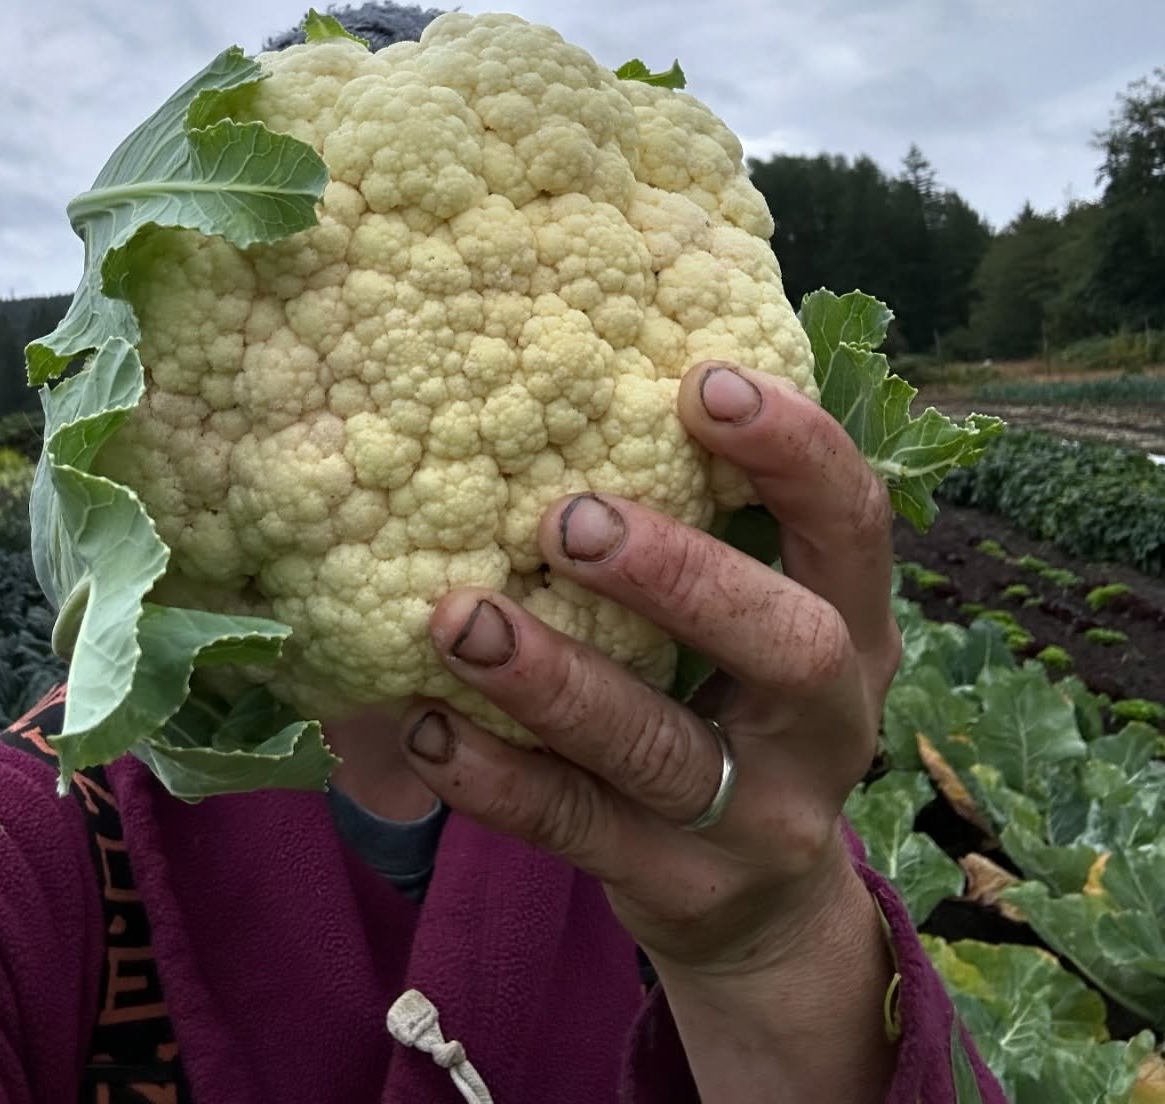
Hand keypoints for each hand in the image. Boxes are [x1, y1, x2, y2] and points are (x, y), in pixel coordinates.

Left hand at [398, 361, 901, 980]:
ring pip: (660, 748)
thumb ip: (715, 527)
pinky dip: (495, 779)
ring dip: (555, 680)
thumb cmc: (735, 705)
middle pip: (787, 644)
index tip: (702, 382)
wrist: (762, 906)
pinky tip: (424, 723)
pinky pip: (577, 829)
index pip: (855, 524)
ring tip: (459, 619)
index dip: (795, 450)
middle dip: (679, 574)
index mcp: (854, 627)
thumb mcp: (760, 620)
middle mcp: (827, 723)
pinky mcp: (677, 889)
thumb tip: (590, 372)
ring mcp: (757, 819)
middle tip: (568, 519)